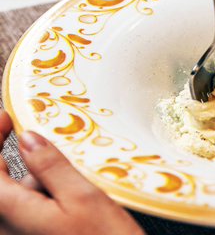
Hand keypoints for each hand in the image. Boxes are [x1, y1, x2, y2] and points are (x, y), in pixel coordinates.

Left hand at [0, 110, 143, 234]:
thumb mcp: (82, 197)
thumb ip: (50, 166)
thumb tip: (29, 139)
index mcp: (11, 215)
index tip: (7, 118)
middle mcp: (8, 228)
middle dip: (11, 155)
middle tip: (34, 134)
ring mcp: (20, 234)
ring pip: (14, 196)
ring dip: (32, 178)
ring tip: (69, 174)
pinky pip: (27, 210)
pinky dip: (42, 194)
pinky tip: (69, 193)